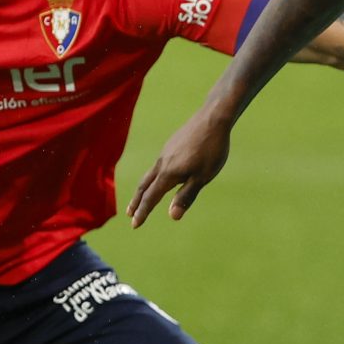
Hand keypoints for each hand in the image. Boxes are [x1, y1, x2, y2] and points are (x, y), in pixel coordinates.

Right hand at [127, 105, 233, 225]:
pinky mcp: (171, 145)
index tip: (135, 225)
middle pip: (144, 185)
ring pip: (150, 174)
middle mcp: (162, 163)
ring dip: (143, 188)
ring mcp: (165, 152)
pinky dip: (153, 176)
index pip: (151, 197)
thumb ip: (186, 196)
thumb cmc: (211, 150)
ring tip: (141, 197)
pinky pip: (158, 164)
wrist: (213, 118)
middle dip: (136, 201)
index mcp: (169, 173)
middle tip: (129, 214)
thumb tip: (172, 216)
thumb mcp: (202, 177)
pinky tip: (161, 176)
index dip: (143, 212)